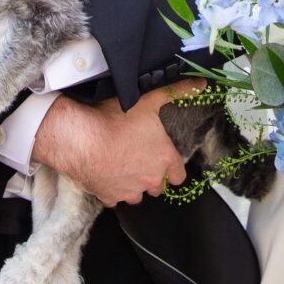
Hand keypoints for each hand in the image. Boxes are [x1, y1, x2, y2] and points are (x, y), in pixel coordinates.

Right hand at [31, 88, 187, 206]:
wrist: (81, 138)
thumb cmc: (115, 119)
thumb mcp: (150, 100)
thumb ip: (178, 92)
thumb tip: (201, 84)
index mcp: (164, 159)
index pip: (179, 175)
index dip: (172, 167)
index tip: (162, 158)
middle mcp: (151, 180)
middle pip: (159, 186)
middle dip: (152, 175)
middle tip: (139, 157)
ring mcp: (130, 191)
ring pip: (137, 194)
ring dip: (133, 184)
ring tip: (122, 165)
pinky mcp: (109, 197)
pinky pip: (115, 198)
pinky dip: (112, 189)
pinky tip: (106, 172)